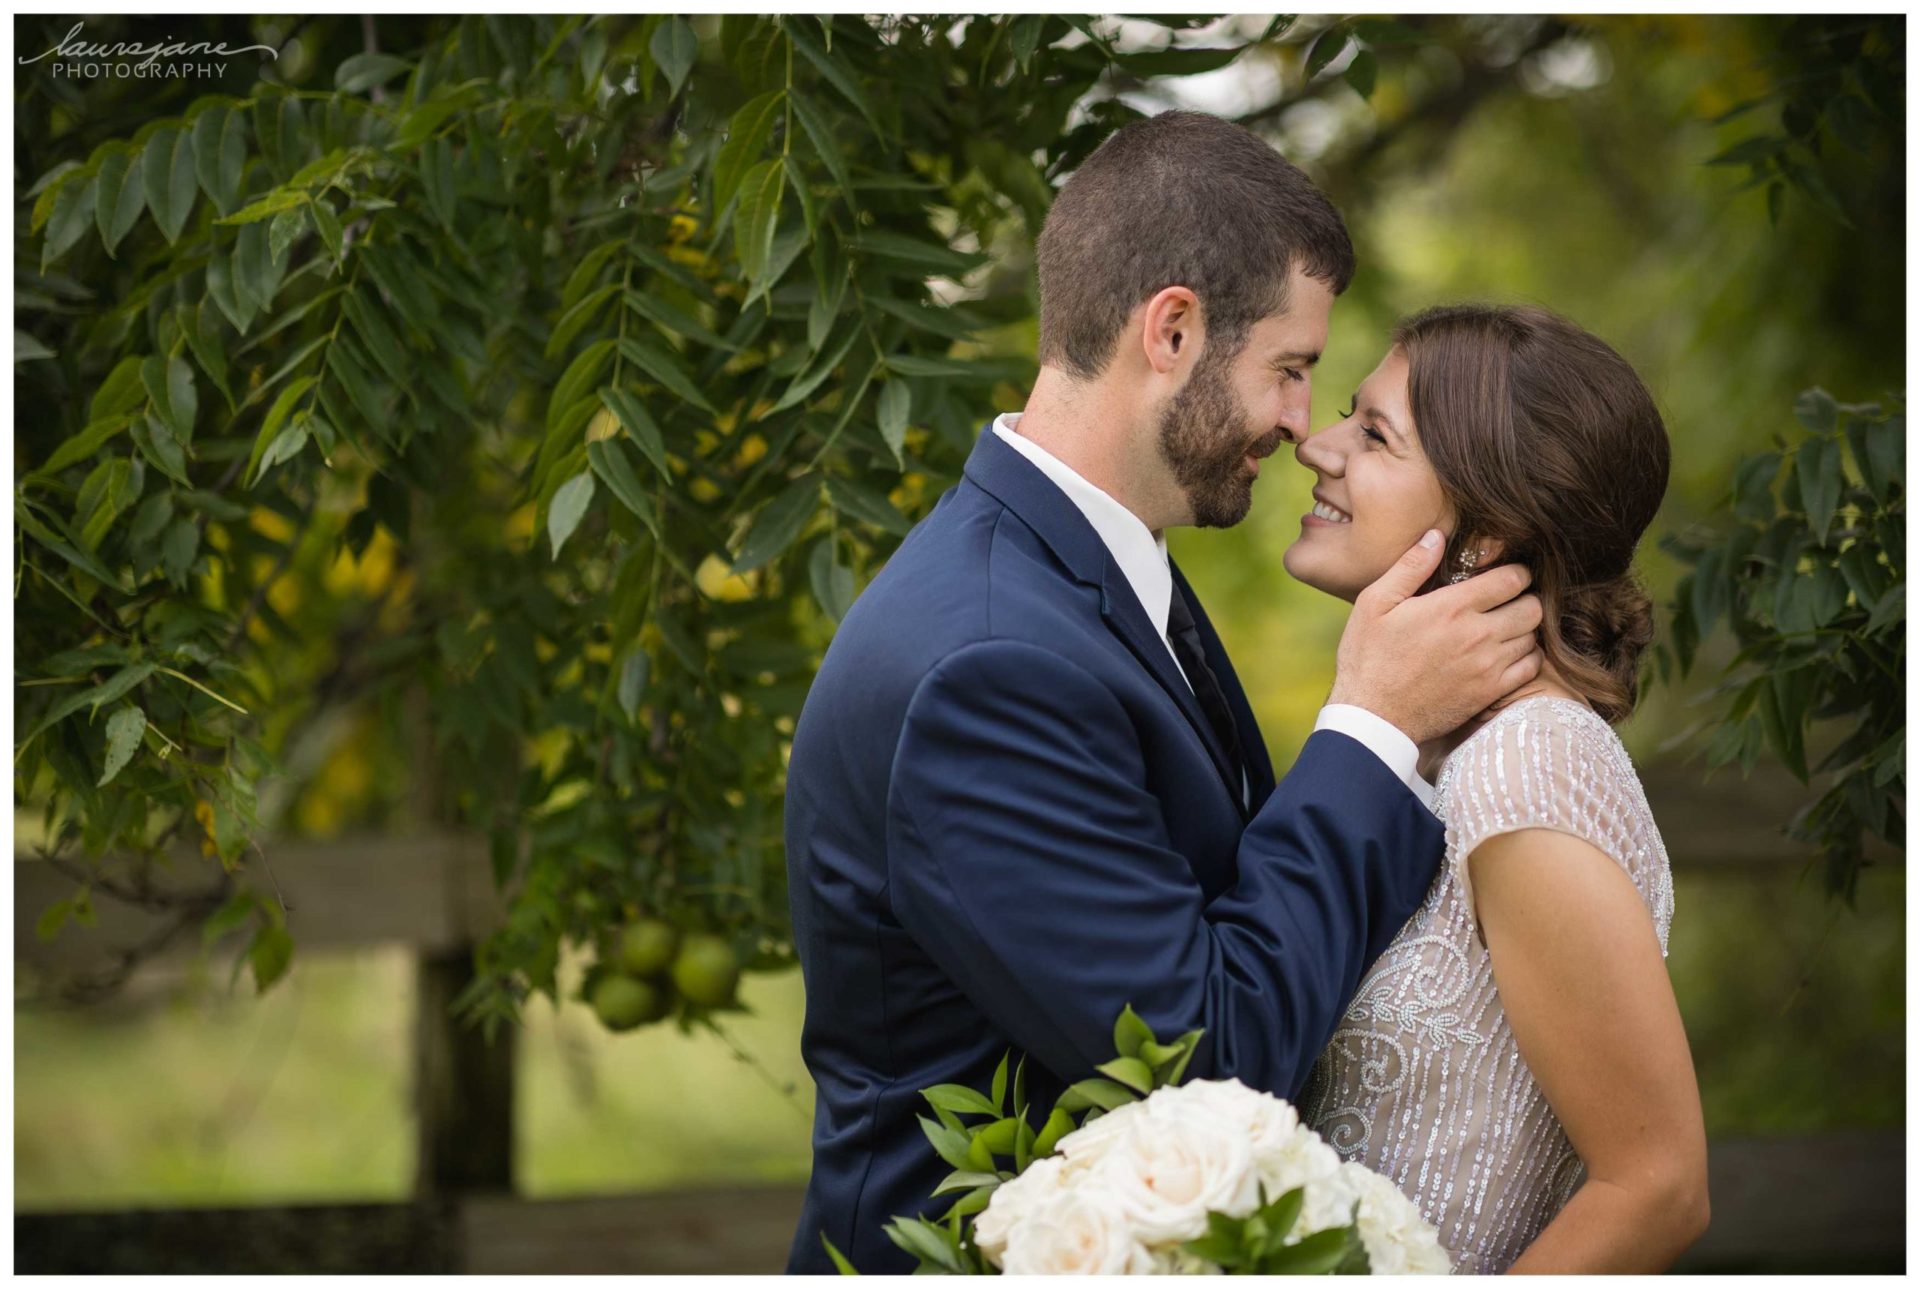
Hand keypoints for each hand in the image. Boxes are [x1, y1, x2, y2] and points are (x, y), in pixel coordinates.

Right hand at [1328, 529, 1543, 744]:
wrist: (1373, 717)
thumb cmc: (1368, 658)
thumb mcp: (1374, 604)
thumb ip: (1410, 567)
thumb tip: (1436, 535)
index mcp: (1452, 607)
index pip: (1512, 579)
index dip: (1515, 573)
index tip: (1505, 576)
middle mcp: (1478, 634)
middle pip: (1532, 607)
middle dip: (1524, 598)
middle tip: (1507, 602)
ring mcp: (1488, 666)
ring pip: (1533, 637)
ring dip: (1523, 629)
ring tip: (1503, 629)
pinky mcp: (1490, 692)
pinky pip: (1531, 668)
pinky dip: (1525, 658)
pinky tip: (1504, 655)